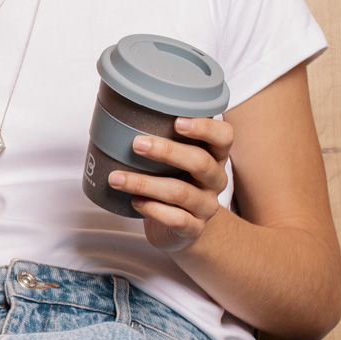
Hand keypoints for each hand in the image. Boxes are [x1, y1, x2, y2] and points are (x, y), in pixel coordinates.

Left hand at [109, 116, 235, 251]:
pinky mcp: (193, 229)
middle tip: (137, 144)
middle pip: (200, 162)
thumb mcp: (174, 160)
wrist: (182, 228)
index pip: (224, 137)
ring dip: (144, 183)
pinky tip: (135, 202)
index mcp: (213, 156)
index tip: (177, 121)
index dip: (205, 128)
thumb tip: (117, 110)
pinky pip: (176, 219)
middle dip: (167, 151)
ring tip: (116, 178)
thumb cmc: (174, 182)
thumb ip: (161, 138)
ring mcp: (206, 206)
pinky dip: (153, 210)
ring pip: (180, 192)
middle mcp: (214, 180)